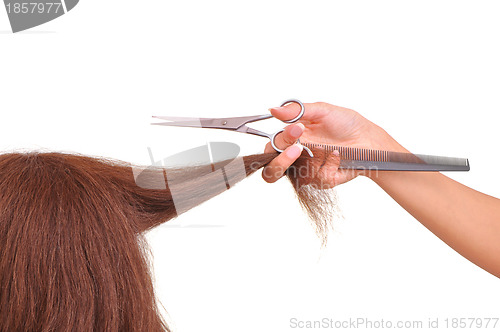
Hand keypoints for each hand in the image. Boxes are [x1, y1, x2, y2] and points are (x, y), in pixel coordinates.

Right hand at [262, 102, 404, 185]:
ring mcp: (309, 171)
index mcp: (291, 140)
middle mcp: (296, 157)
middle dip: (280, 163)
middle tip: (298, 149)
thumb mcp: (321, 111)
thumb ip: (296, 111)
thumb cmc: (346, 123)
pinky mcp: (322, 180)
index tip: (296, 130)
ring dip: (315, 159)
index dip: (278, 143)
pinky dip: (330, 163)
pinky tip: (338, 155)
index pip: (271, 149)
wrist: (368, 139)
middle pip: (271, 172)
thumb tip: (273, 110)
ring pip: (297, 176)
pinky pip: (318, 178)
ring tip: (329, 148)